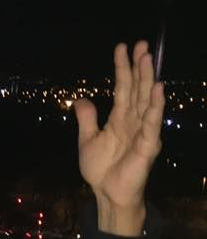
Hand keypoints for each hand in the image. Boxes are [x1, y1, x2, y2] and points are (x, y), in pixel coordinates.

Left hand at [75, 41, 164, 235]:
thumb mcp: (87, 140)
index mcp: (120, 118)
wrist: (106, 194)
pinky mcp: (147, 145)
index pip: (123, 87)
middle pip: (138, 88)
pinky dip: (155, 106)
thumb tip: (81, 99)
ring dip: (147, 79)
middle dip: (139, 66)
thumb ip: (87, 119)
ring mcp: (142, 131)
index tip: (122, 47)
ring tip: (148, 58)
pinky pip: (152, 123)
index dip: (122, 68)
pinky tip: (158, 89)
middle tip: (140, 44)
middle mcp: (133, 121)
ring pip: (146, 100)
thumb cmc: (101, 169)